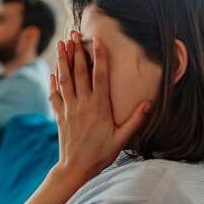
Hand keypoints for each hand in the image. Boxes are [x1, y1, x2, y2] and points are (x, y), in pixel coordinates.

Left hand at [49, 31, 150, 184]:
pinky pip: (54, 94)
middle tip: (74, 34)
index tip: (97, 40)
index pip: (99, 76)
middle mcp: (82, 104)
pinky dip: (53, 81)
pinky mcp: (60, 116)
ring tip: (61, 44)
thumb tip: (149, 103)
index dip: (98, 56)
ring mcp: (69, 108)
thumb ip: (136, 120)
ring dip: (62, 60)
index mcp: (99, 106)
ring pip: (64, 79)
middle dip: (76, 51)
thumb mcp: (122, 139)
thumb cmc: (101, 154)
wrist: (76, 169)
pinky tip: (53, 71)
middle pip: (79, 72)